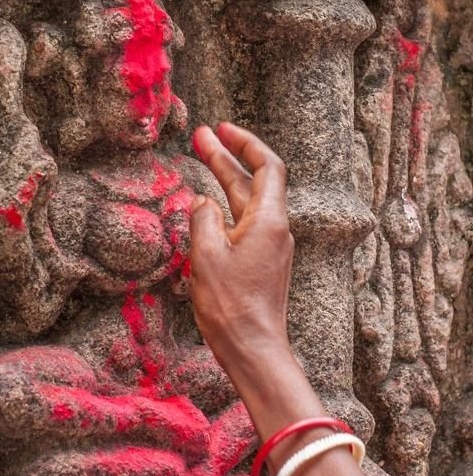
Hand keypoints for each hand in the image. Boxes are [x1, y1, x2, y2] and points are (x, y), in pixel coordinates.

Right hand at [189, 123, 293, 370]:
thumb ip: (203, 220)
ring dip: (225, 177)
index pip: (267, 166)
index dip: (246, 142)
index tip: (222, 129)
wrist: (253, 347)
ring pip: (247, 200)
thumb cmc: (230, 305)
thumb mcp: (206, 256)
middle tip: (201, 136)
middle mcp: (275, 228)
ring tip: (201, 156)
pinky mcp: (261, 260)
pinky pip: (244, 220)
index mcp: (268, 221)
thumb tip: (202, 202)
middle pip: (253, 180)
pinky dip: (226, 203)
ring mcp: (269, 245)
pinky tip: (208, 203)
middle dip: (226, 156)